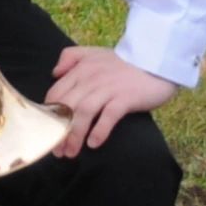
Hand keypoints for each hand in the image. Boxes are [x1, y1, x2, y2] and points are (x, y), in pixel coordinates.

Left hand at [42, 46, 175, 158]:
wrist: (157, 60)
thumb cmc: (125, 62)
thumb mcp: (95, 53)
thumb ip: (71, 57)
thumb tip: (55, 73)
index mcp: (81, 69)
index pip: (56, 93)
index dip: (49, 115)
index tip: (48, 133)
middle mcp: (91, 78)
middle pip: (66, 107)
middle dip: (58, 131)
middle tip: (57, 151)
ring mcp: (109, 88)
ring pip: (83, 113)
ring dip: (74, 135)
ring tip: (71, 153)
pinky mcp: (126, 97)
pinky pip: (109, 115)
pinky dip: (100, 130)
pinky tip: (94, 144)